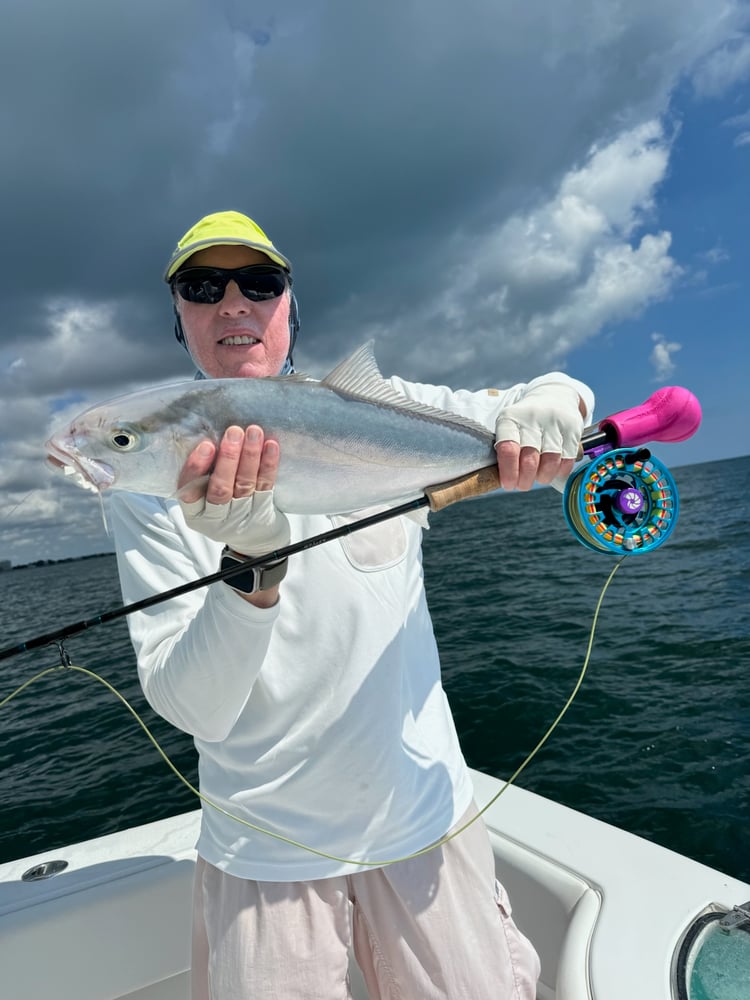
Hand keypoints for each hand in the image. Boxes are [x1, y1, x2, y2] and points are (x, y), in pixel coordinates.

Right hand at [178, 425, 289, 556]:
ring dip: (249, 456)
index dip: (196, 468)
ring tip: (253, 432)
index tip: (206, 445)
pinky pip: (266, 486)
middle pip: (220, 488)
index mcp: (195, 514)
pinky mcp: (263, 513)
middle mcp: (216, 519)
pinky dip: (268, 465)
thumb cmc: (224, 509)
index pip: (189, 492)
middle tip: (234, 433)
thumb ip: (204, 475)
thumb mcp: (206, 500)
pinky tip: (270, 446)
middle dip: (228, 458)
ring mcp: (241, 517)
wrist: (255, 540)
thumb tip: (209, 434)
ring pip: (244, 485)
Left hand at [494, 383, 583, 491]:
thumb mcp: (509, 427)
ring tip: (538, 477)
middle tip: (522, 485)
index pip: (508, 449)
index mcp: (510, 419)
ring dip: (543, 476)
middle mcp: (532, 418)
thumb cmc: (525, 421)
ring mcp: (554, 423)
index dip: (508, 471)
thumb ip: (505, 452)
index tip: (508, 484)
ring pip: (550, 461)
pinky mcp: (573, 429)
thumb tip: (505, 481)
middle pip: (530, 459)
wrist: (554, 396)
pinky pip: (567, 459)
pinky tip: (553, 470)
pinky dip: (559, 471)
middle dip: (525, 480)